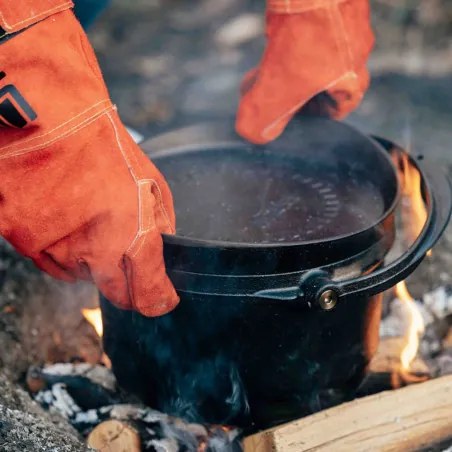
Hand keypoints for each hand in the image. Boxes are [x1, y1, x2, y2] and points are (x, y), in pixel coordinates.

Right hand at [0, 8, 177, 315]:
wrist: (47, 117)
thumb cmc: (103, 146)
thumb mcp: (153, 184)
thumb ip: (162, 226)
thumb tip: (163, 250)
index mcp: (130, 239)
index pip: (149, 297)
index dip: (158, 300)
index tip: (162, 298)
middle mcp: (91, 253)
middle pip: (114, 293)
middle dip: (124, 280)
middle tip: (123, 252)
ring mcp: (52, 249)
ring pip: (78, 274)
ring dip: (87, 258)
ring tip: (86, 216)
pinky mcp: (20, 239)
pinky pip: (46, 257)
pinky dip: (57, 244)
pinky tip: (61, 212)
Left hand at [236, 0, 373, 143]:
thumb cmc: (304, 36)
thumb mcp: (277, 90)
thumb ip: (263, 120)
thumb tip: (253, 135)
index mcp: (352, 80)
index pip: (336, 111)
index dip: (310, 119)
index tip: (288, 117)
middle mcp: (354, 54)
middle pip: (323, 85)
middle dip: (294, 94)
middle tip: (271, 96)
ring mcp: (346, 27)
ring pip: (316, 57)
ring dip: (289, 67)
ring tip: (265, 71)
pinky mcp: (332, 7)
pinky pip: (312, 31)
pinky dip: (291, 41)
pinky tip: (273, 41)